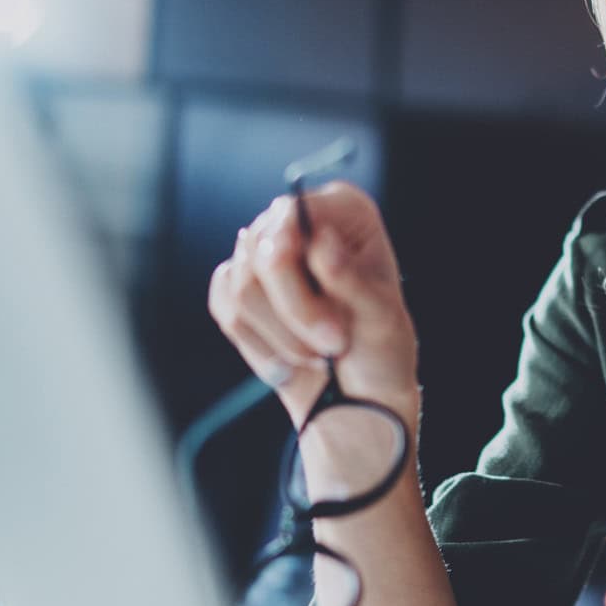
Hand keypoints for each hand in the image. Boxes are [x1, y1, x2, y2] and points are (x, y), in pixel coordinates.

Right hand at [206, 181, 420, 424]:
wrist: (359, 395)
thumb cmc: (380, 349)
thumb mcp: (380, 317)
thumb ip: (350, 279)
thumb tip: (320, 240)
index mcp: (344, 211)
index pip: (294, 212)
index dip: (293, 252)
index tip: (321, 297)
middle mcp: (300, 222)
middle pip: (262, 252)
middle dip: (295, 310)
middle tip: (332, 344)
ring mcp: (265, 254)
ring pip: (242, 286)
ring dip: (281, 334)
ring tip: (318, 355)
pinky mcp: (240, 288)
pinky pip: (226, 307)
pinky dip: (259, 343)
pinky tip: (289, 361)